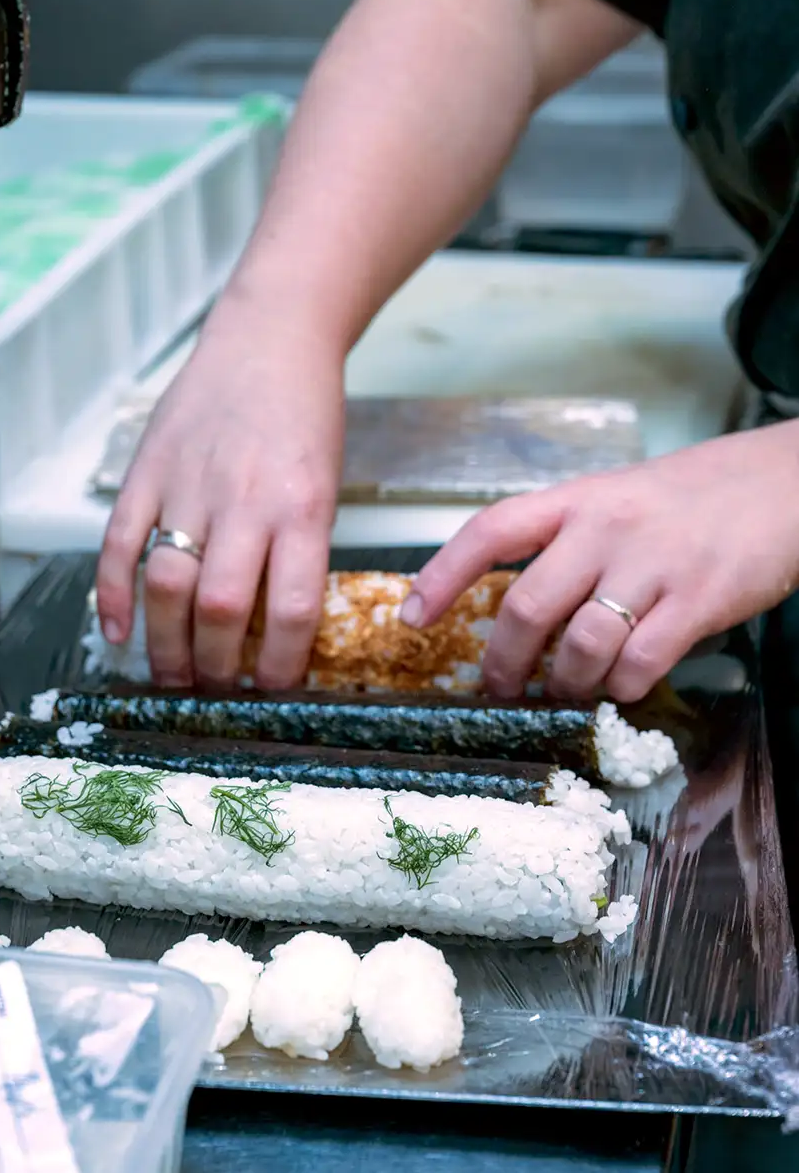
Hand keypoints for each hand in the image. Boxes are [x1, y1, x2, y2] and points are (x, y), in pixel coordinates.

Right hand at [96, 308, 342, 687]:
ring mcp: (190, 485)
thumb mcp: (325, 488)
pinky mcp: (148, 470)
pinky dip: (113, 596)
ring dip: (166, 645)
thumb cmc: (306, 418)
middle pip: (222, 610)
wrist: (270, 340)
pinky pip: (120, 544)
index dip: (282, 667)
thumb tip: (274, 634)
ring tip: (173, 677)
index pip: (293, 611)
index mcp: (303, 510)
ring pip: (168, 585)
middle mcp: (246, 503)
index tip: (275, 690)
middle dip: (217, 668)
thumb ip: (299, 552)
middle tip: (216, 691)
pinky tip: (119, 633)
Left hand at [400, 422, 798, 701]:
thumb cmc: (688, 499)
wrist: (780, 481)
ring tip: (567, 691)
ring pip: (580, 646)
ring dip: (565, 684)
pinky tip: (623, 683)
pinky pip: (640, 664)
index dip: (441, 576)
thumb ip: (565, 545)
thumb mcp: (614, 500)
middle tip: (500, 689)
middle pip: (526, 606)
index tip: (410, 619)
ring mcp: (653, 565)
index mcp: (575, 499)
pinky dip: (622, 687)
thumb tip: (518, 619)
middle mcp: (606, 528)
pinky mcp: (700, 601)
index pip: (490, 532)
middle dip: (502, 663)